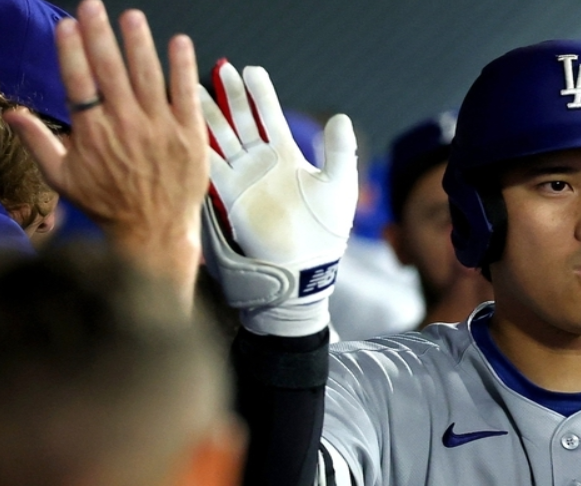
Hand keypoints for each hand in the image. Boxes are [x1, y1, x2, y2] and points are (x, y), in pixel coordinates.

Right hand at [3, 0, 206, 309]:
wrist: (153, 232)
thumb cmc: (107, 206)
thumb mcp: (63, 177)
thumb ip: (38, 141)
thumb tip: (12, 113)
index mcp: (92, 132)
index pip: (78, 82)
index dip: (72, 51)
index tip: (67, 25)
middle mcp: (125, 125)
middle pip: (110, 70)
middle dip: (100, 34)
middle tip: (93, 6)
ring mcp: (160, 128)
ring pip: (147, 76)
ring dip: (138, 43)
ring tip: (130, 17)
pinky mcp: (189, 135)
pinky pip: (185, 95)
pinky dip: (182, 67)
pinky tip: (179, 43)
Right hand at [199, 61, 357, 336]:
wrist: (304, 268)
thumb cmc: (326, 230)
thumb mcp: (339, 185)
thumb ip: (339, 151)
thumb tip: (341, 118)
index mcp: (286, 156)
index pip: (268, 116)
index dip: (259, 94)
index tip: (249, 70)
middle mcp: (260, 163)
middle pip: (239, 120)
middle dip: (228, 95)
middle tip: (217, 67)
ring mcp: (242, 178)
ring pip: (219, 137)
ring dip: (206, 114)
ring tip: (190, 86)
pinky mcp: (227, 196)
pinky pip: (208, 165)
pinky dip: (196, 146)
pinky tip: (184, 124)